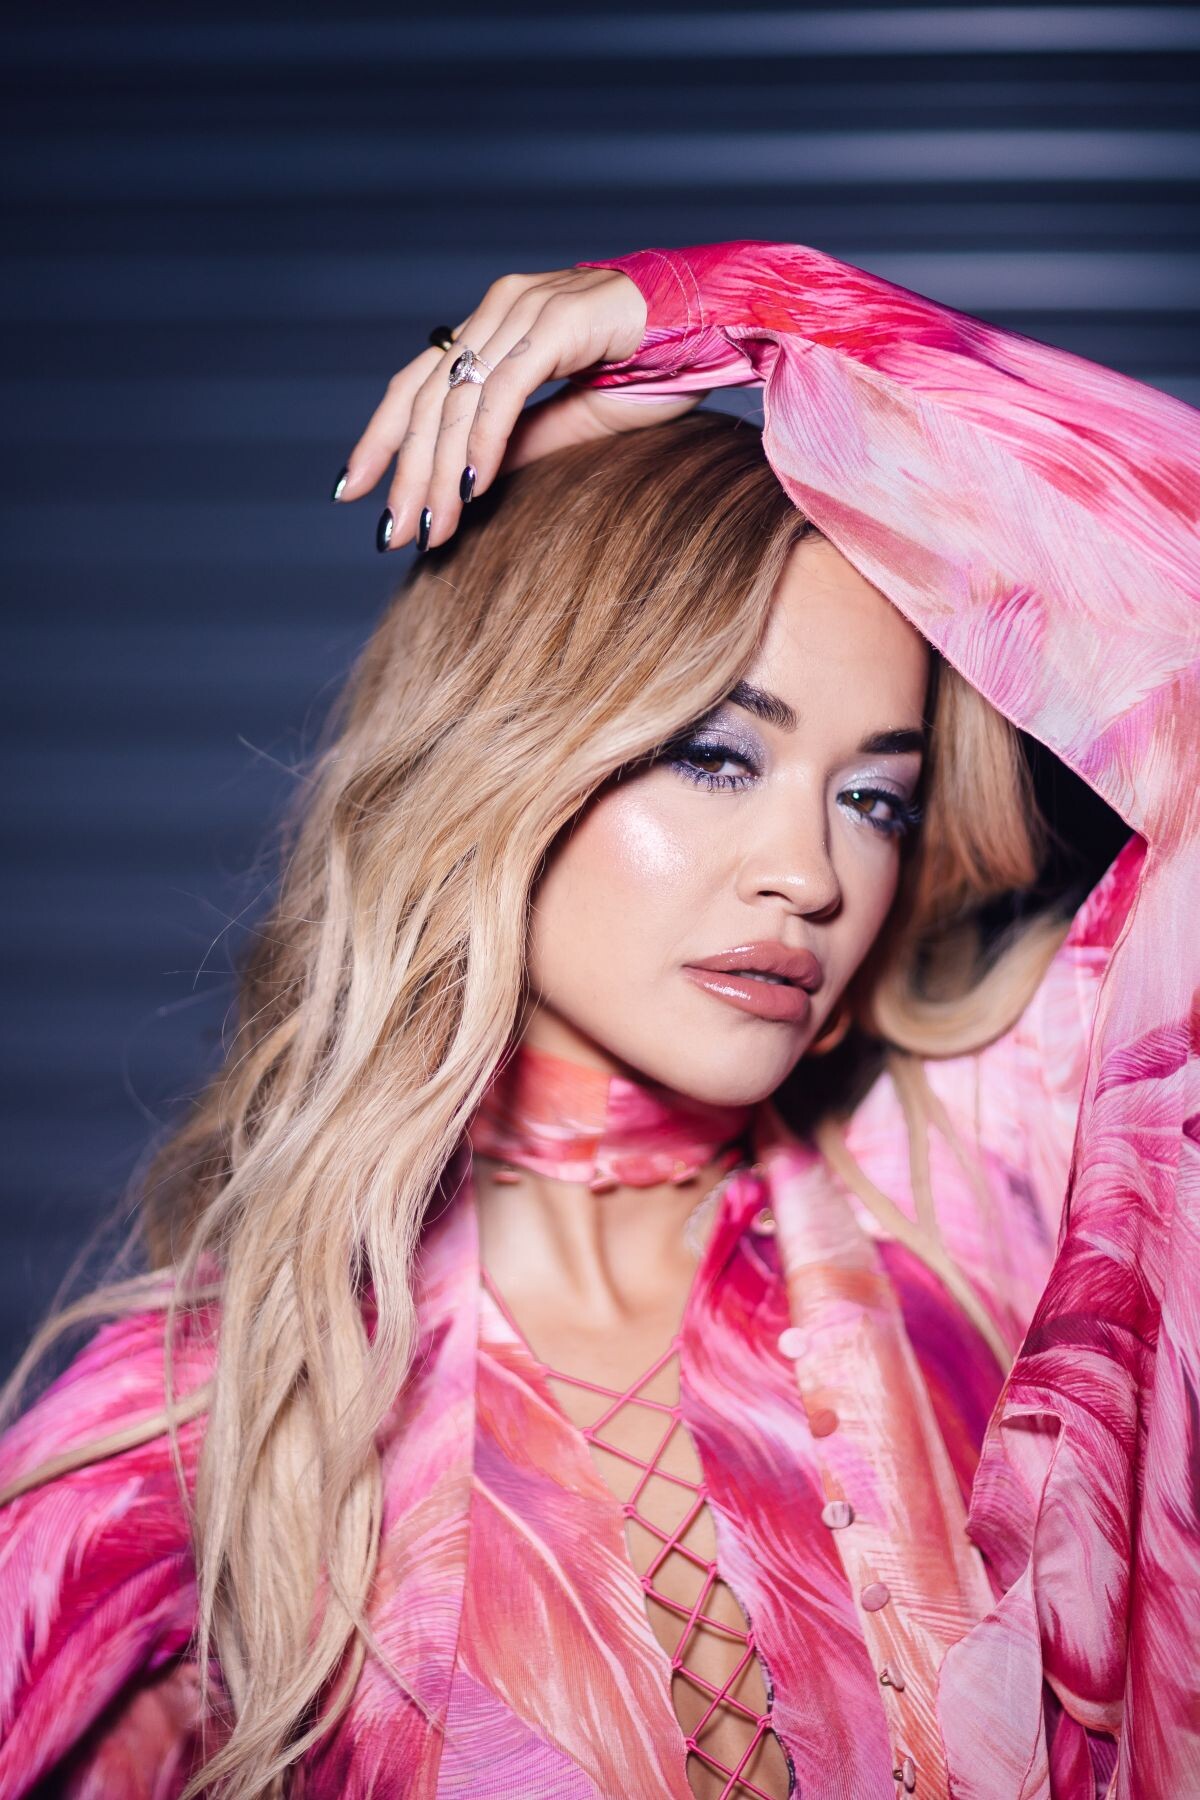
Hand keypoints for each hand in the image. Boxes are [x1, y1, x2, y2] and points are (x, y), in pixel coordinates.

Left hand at [333, 265, 702, 550]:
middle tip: (390, 533)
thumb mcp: (571, 422)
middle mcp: (499, 309)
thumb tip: (466, 487)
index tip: (354, 489)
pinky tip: (471, 487)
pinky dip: (483, 442)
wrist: (715, 328)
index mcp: (494, 326)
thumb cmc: (652, 370)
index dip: (382, 438)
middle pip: (427, 396)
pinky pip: (504, 390)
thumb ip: (518, 444)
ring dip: (439, 470)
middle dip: (404, 471)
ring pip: (459, 398)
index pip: (419, 383)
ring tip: (429, 526)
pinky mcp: (555, 320)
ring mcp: (524, 308)